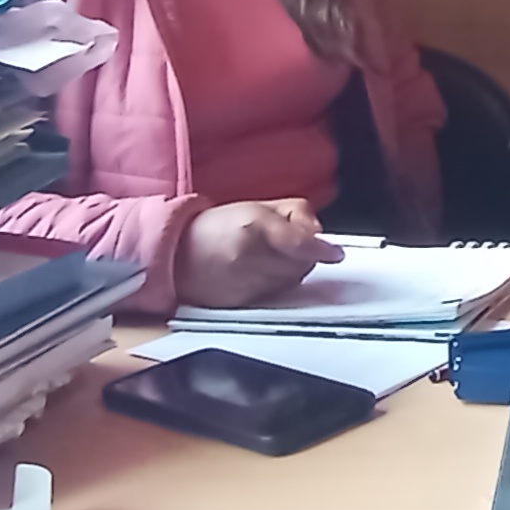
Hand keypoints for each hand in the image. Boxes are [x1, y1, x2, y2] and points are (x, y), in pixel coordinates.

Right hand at [176, 197, 342, 308]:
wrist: (174, 257)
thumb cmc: (213, 228)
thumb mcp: (257, 205)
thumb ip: (296, 213)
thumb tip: (319, 235)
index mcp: (252, 227)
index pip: (299, 243)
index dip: (321, 249)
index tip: (335, 253)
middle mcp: (249, 258)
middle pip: (301, 264)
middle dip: (305, 256)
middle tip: (290, 246)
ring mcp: (244, 284)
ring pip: (291, 282)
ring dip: (292, 271)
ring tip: (269, 258)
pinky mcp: (240, 303)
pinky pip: (275, 296)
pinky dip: (277, 286)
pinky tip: (259, 274)